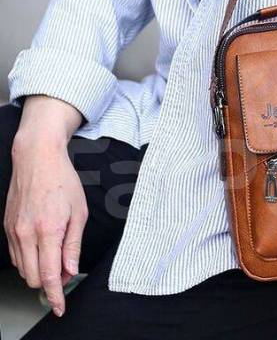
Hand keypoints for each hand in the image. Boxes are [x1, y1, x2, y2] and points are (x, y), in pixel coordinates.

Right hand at [4, 96, 84, 316]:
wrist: (37, 159)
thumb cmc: (63, 181)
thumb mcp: (79, 212)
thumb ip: (73, 245)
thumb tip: (71, 271)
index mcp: (48, 231)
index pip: (51, 276)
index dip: (56, 296)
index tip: (60, 308)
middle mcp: (26, 234)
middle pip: (34, 278)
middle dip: (50, 282)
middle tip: (66, 269)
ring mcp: (13, 232)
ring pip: (23, 269)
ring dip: (39, 271)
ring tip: (56, 254)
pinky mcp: (7, 228)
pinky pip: (16, 255)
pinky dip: (29, 259)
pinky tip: (42, 247)